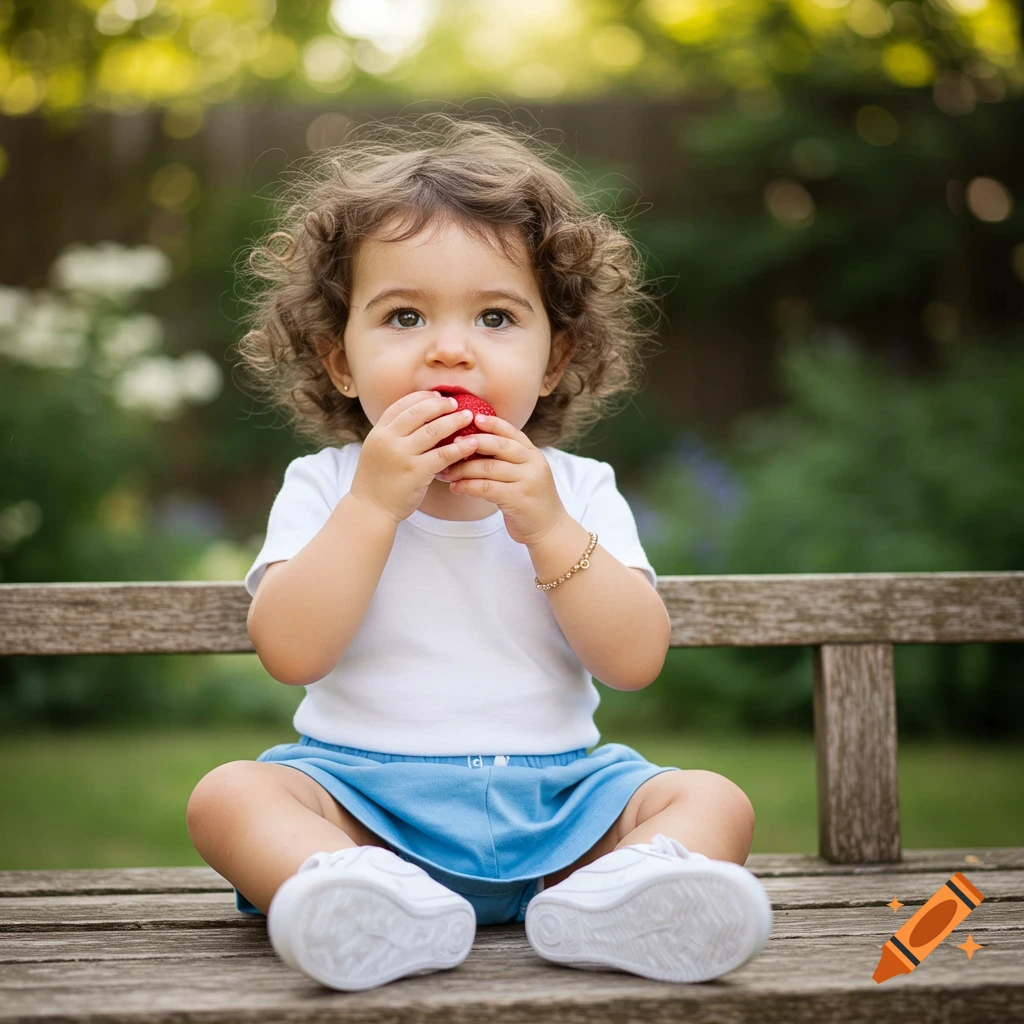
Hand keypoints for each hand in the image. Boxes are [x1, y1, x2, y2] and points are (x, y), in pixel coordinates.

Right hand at [350, 391, 480, 524]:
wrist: (370, 509)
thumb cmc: (377, 481)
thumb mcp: (377, 450)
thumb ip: (393, 434)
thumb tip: (417, 417)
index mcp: (379, 432)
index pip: (402, 405)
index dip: (422, 397)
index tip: (437, 395)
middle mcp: (388, 440)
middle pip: (419, 412)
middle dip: (440, 404)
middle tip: (456, 403)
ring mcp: (402, 455)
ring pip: (433, 430)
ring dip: (454, 421)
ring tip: (468, 417)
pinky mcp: (416, 472)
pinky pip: (443, 455)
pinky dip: (460, 447)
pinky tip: (472, 443)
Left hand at [437, 412, 567, 545]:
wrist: (550, 530)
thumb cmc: (530, 500)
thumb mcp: (525, 474)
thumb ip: (508, 460)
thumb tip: (475, 445)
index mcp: (533, 454)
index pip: (511, 432)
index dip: (493, 424)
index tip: (473, 418)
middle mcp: (533, 464)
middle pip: (500, 446)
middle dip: (473, 443)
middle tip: (451, 444)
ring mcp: (527, 481)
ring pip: (489, 468)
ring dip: (464, 469)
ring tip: (447, 472)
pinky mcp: (518, 499)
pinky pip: (486, 488)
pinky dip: (467, 486)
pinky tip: (455, 488)